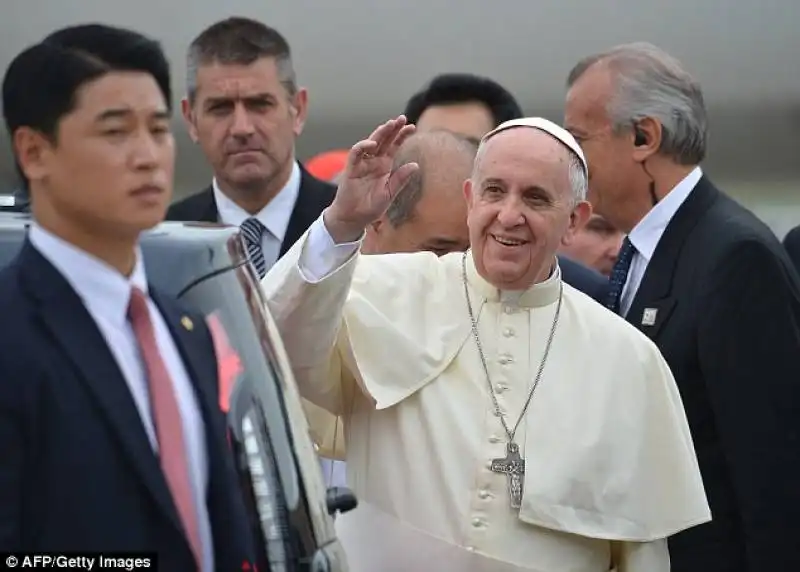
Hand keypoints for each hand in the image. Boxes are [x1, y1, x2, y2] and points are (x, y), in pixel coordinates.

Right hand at [324, 116, 417, 242]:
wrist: (354, 218)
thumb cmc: (371, 207)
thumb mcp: (390, 193)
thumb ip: (400, 179)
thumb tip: (416, 165)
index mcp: (384, 166)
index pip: (394, 146)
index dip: (402, 136)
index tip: (412, 127)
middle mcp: (374, 161)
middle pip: (384, 141)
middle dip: (392, 129)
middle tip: (402, 119)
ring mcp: (362, 164)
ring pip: (371, 143)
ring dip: (380, 133)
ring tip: (390, 125)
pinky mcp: (351, 169)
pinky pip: (356, 154)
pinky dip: (363, 147)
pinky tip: (373, 144)